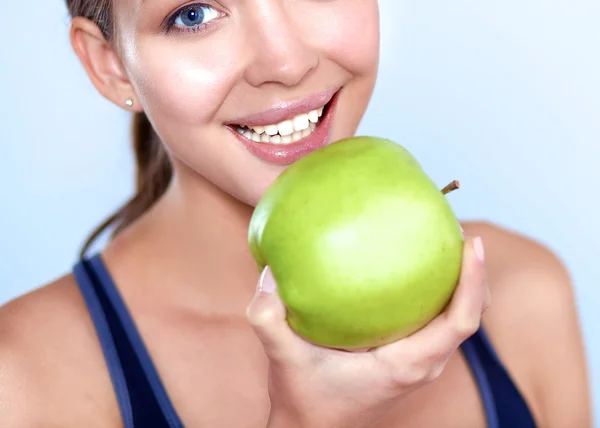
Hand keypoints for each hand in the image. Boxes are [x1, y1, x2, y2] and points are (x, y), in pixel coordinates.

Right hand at [246, 237, 488, 427]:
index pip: (461, 321)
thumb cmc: (305, 399)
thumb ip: (269, 319)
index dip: (474, 282)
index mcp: (407, 364)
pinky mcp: (406, 357)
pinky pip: (434, 319)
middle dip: (474, 272)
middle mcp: (423, 364)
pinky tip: (409, 265)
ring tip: (442, 239)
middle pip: (470, 314)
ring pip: (456, 317)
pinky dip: (435, 291)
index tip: (471, 242)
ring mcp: (418, 362)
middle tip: (455, 228)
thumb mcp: (283, 359)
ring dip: (459, 281)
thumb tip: (269, 272)